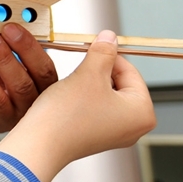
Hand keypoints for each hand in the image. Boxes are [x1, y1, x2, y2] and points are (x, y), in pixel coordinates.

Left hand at [0, 23, 57, 133]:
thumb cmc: (1, 76)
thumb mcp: (11, 59)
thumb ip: (9, 45)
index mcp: (44, 88)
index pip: (43, 69)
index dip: (28, 48)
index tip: (10, 28)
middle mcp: (29, 107)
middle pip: (21, 85)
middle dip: (2, 58)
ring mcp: (8, 119)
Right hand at [0, 30, 155, 181]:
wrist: (39, 144)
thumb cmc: (66, 116)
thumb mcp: (88, 74)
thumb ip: (103, 52)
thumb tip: (110, 37)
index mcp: (142, 113)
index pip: (130, 71)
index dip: (108, 56)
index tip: (92, 46)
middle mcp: (134, 127)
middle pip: (119, 83)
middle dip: (97, 71)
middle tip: (79, 68)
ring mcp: (115, 134)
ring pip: (105, 95)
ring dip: (88, 83)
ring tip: (71, 86)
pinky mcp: (96, 137)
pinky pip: (94, 108)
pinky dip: (82, 99)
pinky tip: (67, 99)